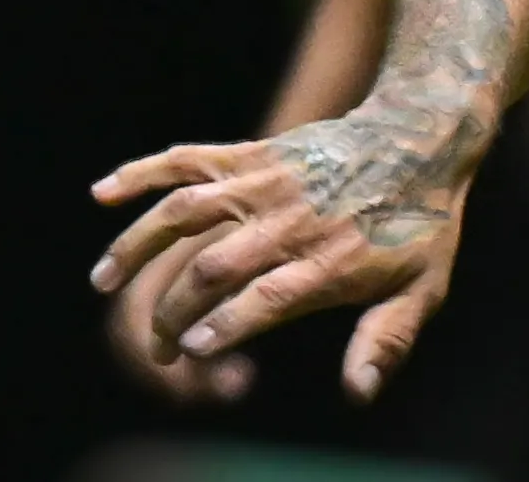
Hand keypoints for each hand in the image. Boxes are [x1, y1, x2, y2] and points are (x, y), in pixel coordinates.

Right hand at [90, 106, 476, 401]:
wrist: (426, 135)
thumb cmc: (422, 222)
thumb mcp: (422, 286)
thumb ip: (386, 340)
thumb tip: (358, 393)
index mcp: (330, 259)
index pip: (264, 299)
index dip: (222, 328)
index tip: (189, 350)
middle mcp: (292, 219)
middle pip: (214, 267)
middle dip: (174, 311)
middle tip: (161, 344)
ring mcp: (269, 181)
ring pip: (186, 211)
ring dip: (136, 245)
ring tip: (102, 282)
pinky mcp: (255, 152)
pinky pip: (191, 158)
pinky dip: (143, 171)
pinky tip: (102, 193)